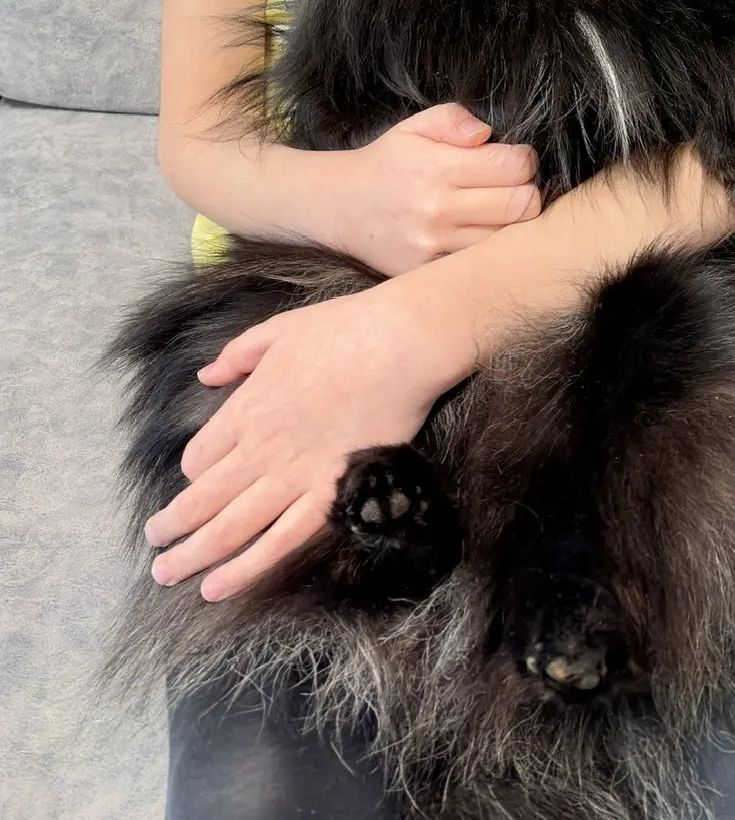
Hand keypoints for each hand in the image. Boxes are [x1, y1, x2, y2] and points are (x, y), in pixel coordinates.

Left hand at [143, 283, 438, 600]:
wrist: (398, 345)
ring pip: (230, 528)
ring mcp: (293, 477)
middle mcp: (260, 450)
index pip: (199, 458)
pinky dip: (246, 568)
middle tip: (154, 550)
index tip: (194, 483)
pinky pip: (280, 542)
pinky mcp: (328, 496)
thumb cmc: (342, 329)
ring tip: (167, 575)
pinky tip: (218, 587)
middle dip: (172, 528)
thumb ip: (237, 355)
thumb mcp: (278, 329)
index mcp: (246, 409)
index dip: (191, 475)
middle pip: (202, 500)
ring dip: (193, 555)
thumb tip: (205, 375)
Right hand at [330, 102, 542, 273]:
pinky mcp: (428, 272)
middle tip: (514, 185)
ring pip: (506, 240)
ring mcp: (434, 247)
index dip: (525, 159)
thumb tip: (486, 135)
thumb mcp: (415, 126)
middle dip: (528, 190)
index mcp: (437, 168)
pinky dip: (487, 250)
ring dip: (512, 224)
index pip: (514, 167)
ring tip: (497, 210)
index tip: (516, 158)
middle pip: (522, 206)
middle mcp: (437, 210)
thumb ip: (454, 120)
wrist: (339, 207)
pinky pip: (478, 264)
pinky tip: (478, 233)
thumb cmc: (388, 162)